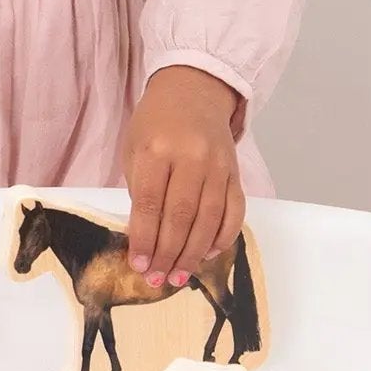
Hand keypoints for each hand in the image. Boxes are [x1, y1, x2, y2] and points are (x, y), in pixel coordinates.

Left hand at [120, 65, 245, 289]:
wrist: (194, 91)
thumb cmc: (155, 123)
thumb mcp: (134, 148)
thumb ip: (139, 189)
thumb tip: (145, 238)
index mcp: (157, 150)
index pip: (149, 204)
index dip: (144, 239)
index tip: (138, 265)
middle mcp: (191, 158)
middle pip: (180, 217)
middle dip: (168, 254)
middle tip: (158, 279)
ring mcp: (218, 166)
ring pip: (208, 219)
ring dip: (193, 254)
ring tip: (179, 276)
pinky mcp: (236, 173)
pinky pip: (234, 212)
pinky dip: (223, 237)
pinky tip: (208, 254)